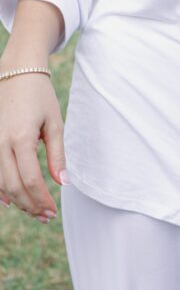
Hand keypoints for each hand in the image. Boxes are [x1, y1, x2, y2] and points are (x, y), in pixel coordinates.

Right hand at [0, 68, 66, 222]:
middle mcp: (2, 144)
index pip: (31, 180)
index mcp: (21, 138)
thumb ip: (57, 154)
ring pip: (0, 184)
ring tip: (35, 210)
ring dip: (17, 201)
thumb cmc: (40, 96)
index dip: (42, 199)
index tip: (53, 211)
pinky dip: (1, 191)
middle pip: (14, 187)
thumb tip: (63, 183)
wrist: (17, 73)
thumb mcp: (54, 122)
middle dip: (30, 205)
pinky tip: (12, 200)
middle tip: (46, 216)